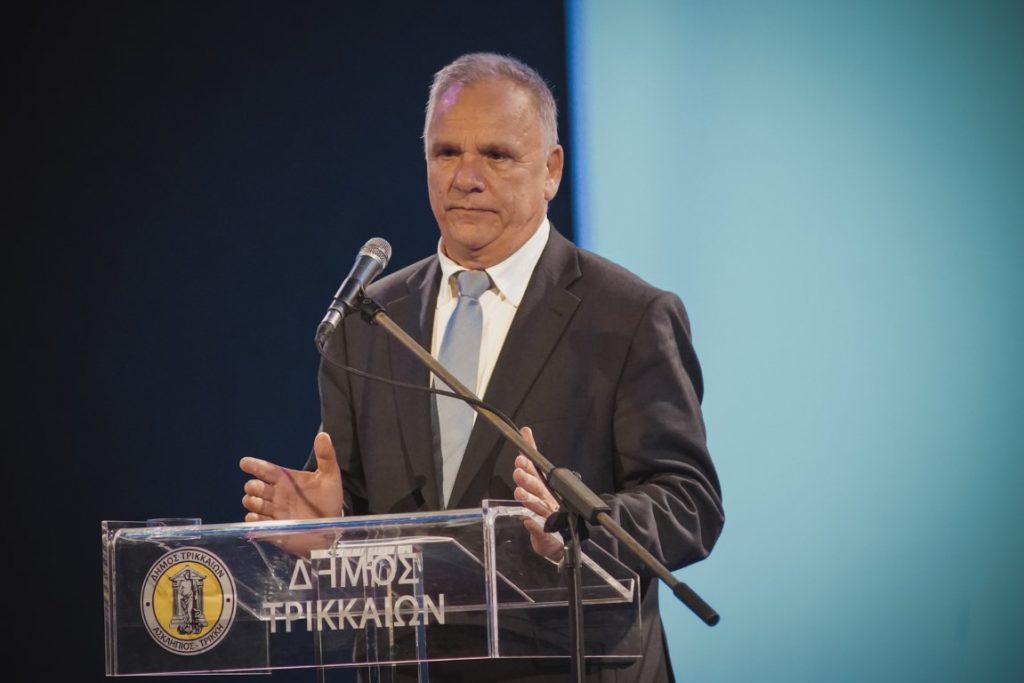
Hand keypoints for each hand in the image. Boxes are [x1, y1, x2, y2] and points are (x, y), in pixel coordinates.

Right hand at [240, 432, 343, 521]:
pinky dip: (254, 520)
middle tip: (262, 489)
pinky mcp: (273, 529)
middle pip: (253, 487)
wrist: (331, 526)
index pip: (265, 469)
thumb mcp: (330, 476)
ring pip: (251, 503)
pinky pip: (255, 523)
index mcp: (285, 480)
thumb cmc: (328, 499)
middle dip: (253, 487)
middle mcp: (276, 495)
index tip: (245, 463)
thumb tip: (323, 435)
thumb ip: (326, 456)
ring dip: (253, 502)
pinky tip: (260, 517)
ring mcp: (273, 512)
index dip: (254, 465)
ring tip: (263, 503)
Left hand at [512, 426, 564, 562]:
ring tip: (520, 493)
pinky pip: (539, 529)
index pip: (535, 471)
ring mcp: (548, 515)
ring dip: (530, 499)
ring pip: (538, 506)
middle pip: (538, 487)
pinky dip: (533, 525)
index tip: (520, 458)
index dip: (528, 464)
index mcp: (543, 487)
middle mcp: (547, 499)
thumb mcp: (537, 481)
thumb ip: (530, 458)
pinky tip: (526, 520)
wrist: (559, 539)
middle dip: (528, 479)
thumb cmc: (548, 507)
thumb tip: (526, 431)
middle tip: (519, 471)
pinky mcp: (545, 533)